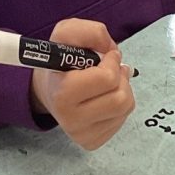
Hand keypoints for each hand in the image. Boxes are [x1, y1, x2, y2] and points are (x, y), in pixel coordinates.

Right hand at [27, 18, 134, 149]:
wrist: (49, 88)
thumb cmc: (61, 59)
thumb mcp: (67, 32)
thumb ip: (89, 31)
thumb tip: (109, 48)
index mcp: (63, 94)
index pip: (106, 79)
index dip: (111, 62)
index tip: (104, 56)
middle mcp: (71, 121)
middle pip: (120, 99)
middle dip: (120, 77)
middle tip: (110, 68)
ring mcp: (81, 135)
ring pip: (125, 109)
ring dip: (122, 88)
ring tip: (108, 81)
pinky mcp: (91, 142)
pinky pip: (122, 120)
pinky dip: (119, 103)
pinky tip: (104, 97)